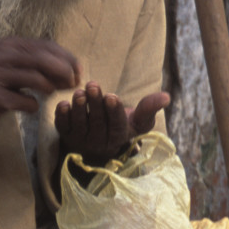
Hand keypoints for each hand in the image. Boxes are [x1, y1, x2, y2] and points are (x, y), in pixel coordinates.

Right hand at [0, 38, 80, 133]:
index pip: (46, 45)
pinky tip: (30, 107)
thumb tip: (71, 69)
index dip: (67, 57)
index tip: (79, 71)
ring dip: (50, 88)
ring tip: (50, 93)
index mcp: (10, 44)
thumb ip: (39, 64)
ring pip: (36, 79)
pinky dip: (33, 106)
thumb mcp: (15, 66)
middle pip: (43, 59)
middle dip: (63, 72)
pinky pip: (24, 101)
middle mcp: (2, 56)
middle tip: (73, 83)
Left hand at [55, 83, 169, 166]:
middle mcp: (99, 143)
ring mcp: (81, 141)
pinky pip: (63, 128)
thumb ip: (149, 108)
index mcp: (118, 138)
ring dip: (79, 108)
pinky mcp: (66, 136)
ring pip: (80, 125)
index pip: (117, 125)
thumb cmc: (121, 125)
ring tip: (79, 92)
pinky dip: (61, 117)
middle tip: (93, 85)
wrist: (98, 139)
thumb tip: (166, 97)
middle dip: (95, 104)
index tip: (111, 96)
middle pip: (97, 123)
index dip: (113, 111)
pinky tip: (62, 104)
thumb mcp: (138, 119)